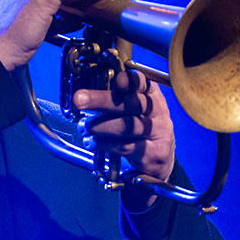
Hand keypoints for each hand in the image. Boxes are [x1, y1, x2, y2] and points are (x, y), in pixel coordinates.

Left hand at [74, 70, 174, 184]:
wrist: (160, 159)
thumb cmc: (140, 128)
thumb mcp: (133, 109)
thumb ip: (116, 97)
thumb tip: (86, 91)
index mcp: (152, 96)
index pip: (143, 83)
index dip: (130, 80)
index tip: (116, 80)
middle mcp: (158, 112)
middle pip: (131, 103)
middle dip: (102, 99)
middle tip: (79, 99)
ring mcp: (157, 134)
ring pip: (127, 126)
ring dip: (101, 125)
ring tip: (85, 126)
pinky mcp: (152, 154)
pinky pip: (126, 146)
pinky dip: (105, 143)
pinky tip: (93, 142)